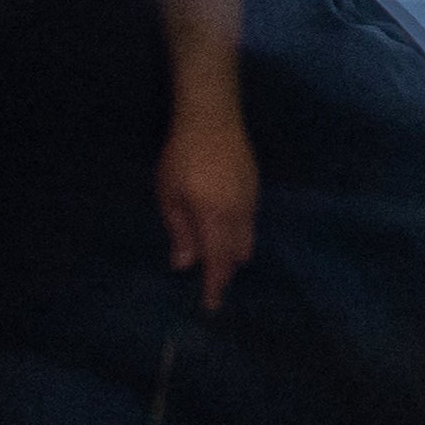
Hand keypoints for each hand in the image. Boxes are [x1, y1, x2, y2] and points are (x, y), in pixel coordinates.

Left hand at [156, 101, 260, 308]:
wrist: (212, 120)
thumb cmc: (182, 158)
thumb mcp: (170, 196)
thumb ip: (180, 232)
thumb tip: (184, 265)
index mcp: (216, 219)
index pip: (219, 262)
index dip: (215, 285)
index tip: (211, 305)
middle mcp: (240, 215)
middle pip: (237, 255)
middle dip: (225, 271)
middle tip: (209, 281)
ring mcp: (251, 202)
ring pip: (247, 239)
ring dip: (233, 253)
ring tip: (217, 257)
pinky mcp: (255, 189)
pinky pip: (250, 223)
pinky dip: (238, 234)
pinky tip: (223, 227)